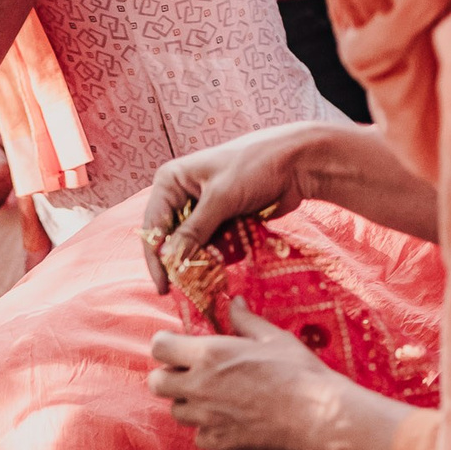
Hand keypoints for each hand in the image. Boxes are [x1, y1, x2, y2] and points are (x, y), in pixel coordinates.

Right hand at [141, 123, 324, 290]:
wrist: (297, 161)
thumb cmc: (254, 166)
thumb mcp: (220, 198)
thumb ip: (194, 231)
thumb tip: (170, 261)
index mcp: (171, 181)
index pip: (154, 226)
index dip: (156, 258)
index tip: (164, 286)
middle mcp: (182, 194)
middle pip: (172, 238)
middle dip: (182, 261)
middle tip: (189, 288)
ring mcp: (204, 208)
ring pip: (194, 245)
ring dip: (205, 260)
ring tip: (214, 275)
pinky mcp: (223, 218)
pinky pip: (214, 244)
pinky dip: (222, 254)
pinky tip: (232, 256)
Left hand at [149, 300, 343, 449]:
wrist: (317, 415)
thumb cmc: (298, 372)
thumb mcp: (272, 337)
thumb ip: (245, 321)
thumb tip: (234, 302)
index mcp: (209, 353)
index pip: (159, 347)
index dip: (165, 345)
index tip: (177, 346)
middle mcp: (200, 386)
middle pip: (157, 383)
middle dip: (169, 376)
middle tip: (191, 373)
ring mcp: (207, 418)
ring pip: (176, 412)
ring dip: (188, 403)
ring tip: (214, 398)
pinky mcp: (219, 443)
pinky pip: (199, 436)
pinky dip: (208, 430)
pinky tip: (229, 421)